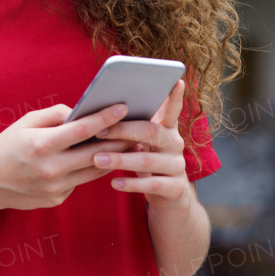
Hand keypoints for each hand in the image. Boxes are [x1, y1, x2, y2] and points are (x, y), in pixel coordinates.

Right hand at [0, 103, 137, 212]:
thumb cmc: (7, 147)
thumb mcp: (25, 123)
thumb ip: (54, 115)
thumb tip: (81, 112)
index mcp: (41, 145)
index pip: (82, 129)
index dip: (105, 118)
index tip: (123, 107)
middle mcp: (50, 168)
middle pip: (96, 153)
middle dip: (119, 139)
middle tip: (137, 128)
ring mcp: (55, 187)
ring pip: (94, 170)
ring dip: (113, 157)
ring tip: (128, 144)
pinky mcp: (58, 199)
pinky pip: (80, 180)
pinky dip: (89, 169)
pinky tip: (99, 160)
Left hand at [92, 78, 190, 209]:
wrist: (166, 194)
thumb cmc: (146, 159)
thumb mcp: (142, 143)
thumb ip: (130, 128)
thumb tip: (100, 114)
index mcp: (168, 128)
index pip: (173, 109)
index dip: (176, 96)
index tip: (177, 81)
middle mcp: (176, 144)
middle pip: (151, 131)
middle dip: (123, 130)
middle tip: (98, 131)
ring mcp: (177, 165)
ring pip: (147, 160)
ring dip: (120, 159)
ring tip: (97, 159)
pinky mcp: (175, 187)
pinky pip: (151, 184)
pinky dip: (130, 183)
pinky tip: (114, 183)